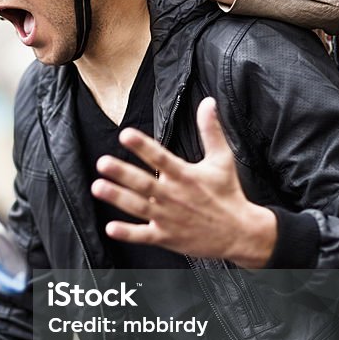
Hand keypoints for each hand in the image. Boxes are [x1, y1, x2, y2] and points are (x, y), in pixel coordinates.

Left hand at [91, 98, 277, 267]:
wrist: (240, 233)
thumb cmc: (228, 194)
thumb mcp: (222, 159)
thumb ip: (211, 131)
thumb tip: (208, 102)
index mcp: (186, 176)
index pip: (161, 158)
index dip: (143, 146)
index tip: (126, 135)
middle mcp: (175, 196)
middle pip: (144, 183)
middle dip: (123, 173)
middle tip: (103, 163)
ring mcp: (169, 218)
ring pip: (138, 207)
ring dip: (118, 198)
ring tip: (98, 187)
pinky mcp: (167, 237)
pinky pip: (144, 235)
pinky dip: (128, 233)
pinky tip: (111, 228)